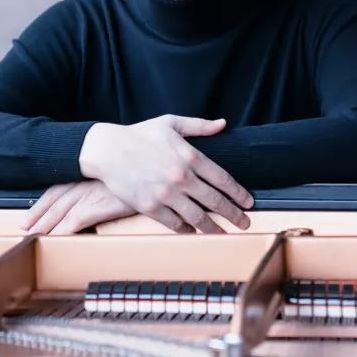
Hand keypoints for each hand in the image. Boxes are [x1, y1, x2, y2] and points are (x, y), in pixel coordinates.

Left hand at [21, 180, 135, 234]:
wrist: (148, 166)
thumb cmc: (135, 169)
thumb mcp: (115, 172)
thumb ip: (103, 180)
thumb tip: (101, 190)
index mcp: (83, 174)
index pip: (54, 191)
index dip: (40, 205)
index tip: (28, 216)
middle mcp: (80, 183)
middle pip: (52, 203)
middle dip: (37, 217)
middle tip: (24, 230)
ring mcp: (86, 195)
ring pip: (58, 215)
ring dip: (45, 228)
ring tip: (34, 240)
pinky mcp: (95, 206)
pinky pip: (72, 223)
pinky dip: (61, 233)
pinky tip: (55, 241)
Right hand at [78, 115, 253, 233]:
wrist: (107, 150)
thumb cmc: (139, 134)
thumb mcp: (171, 123)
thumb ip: (199, 126)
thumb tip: (222, 124)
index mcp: (190, 156)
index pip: (223, 179)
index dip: (238, 192)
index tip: (248, 202)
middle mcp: (182, 178)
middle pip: (215, 201)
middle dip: (234, 214)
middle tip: (245, 223)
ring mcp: (166, 195)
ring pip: (198, 217)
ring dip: (214, 228)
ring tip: (224, 234)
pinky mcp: (150, 207)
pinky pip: (174, 224)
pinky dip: (186, 230)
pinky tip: (193, 232)